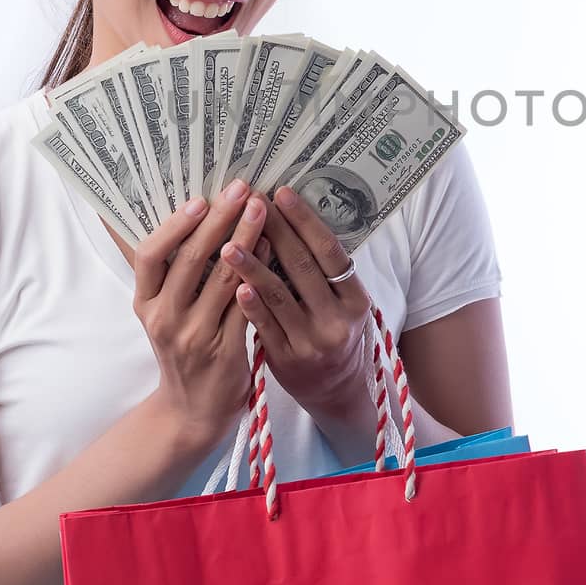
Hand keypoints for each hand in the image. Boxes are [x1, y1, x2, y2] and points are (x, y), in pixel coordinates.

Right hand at [122, 179, 268, 441]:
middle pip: (190, 260)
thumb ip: (174, 276)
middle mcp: (164, 319)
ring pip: (223, 279)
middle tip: (242, 189)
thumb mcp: (165, 314)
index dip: (173, 226)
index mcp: (146, 305)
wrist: (193, 412)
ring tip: (263, 210)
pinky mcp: (224, 351)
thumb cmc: (184, 351)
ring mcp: (194, 337)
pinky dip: (259, 274)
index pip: (149, 256)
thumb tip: (198, 217)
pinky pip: (245, 305)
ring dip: (246, 239)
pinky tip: (273, 250)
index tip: (199, 199)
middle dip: (218, 220)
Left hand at [218, 184, 373, 410]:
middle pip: (302, 267)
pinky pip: (265, 326)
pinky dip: (251, 304)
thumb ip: (323, 272)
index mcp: (356, 299)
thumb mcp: (343, 303)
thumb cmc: (334, 333)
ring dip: (252, 265)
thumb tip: (291, 219)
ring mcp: (311, 342)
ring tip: (229, 241)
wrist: (336, 391)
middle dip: (274, 231)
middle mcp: (337, 319)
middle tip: (250, 203)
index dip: (305, 221)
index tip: (282, 193)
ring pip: (279, 295)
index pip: (330, 251)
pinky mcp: (287, 359)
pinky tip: (235, 284)